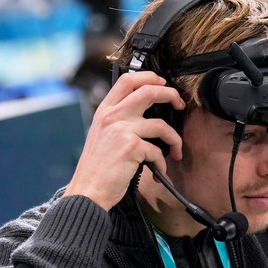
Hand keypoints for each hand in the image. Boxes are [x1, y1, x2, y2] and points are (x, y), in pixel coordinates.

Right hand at [63, 71, 185, 210]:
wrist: (88, 190)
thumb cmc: (97, 167)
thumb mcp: (101, 134)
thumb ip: (118, 120)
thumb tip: (145, 113)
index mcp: (104, 111)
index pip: (127, 80)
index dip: (149, 77)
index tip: (162, 83)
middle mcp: (112, 116)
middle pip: (149, 91)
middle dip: (171, 95)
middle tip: (179, 104)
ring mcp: (122, 130)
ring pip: (161, 124)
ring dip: (175, 139)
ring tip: (176, 150)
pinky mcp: (132, 147)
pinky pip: (158, 151)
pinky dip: (162, 163)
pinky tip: (159, 171)